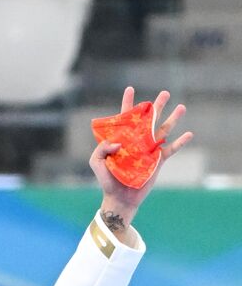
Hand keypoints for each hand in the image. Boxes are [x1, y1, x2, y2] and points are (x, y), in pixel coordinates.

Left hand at [90, 86, 192, 238]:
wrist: (119, 196)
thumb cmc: (106, 178)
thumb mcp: (96, 162)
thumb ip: (102, 149)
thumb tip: (118, 142)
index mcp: (122, 138)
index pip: (125, 117)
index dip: (128, 103)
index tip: (131, 89)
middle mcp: (137, 140)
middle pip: (148, 119)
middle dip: (156, 106)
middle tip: (165, 93)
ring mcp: (149, 149)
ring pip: (163, 130)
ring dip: (173, 119)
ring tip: (181, 106)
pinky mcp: (158, 160)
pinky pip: (171, 149)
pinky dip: (180, 142)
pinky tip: (189, 133)